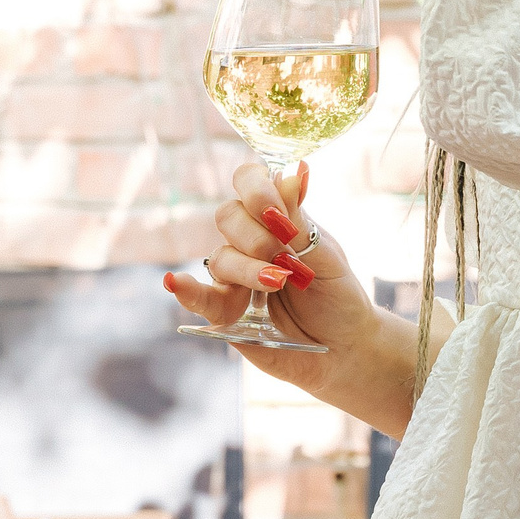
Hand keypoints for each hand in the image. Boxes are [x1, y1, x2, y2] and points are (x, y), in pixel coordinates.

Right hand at [164, 161, 381, 396]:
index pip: (248, 182)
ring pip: (220, 257)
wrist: (344, 347)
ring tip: (278, 281)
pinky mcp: (225, 312)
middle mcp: (250, 241)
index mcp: (275, 218)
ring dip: (247, 268)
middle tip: (285, 258)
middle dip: (256, 236)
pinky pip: (200, 298)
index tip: (275, 212)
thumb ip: (299, 221)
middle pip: (228, 217)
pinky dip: (186, 290)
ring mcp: (234, 276)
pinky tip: (175, 283)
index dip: (255, 189)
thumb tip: (296, 171)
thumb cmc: (337, 295)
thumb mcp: (326, 255)